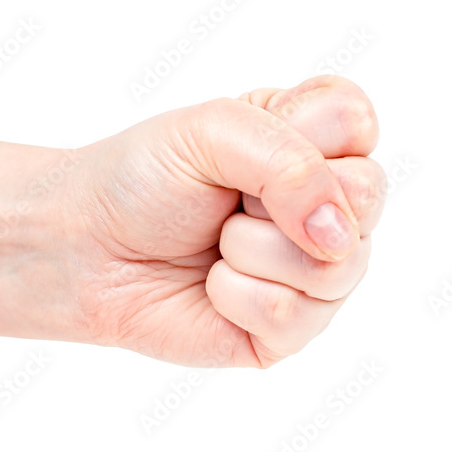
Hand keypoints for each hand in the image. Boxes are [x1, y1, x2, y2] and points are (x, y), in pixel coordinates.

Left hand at [71, 76, 385, 367]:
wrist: (84, 247)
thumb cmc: (143, 179)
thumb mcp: (211, 132)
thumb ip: (291, 163)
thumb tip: (338, 234)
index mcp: (311, 143)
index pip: (359, 121)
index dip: (302, 134)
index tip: (244, 148)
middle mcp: (326, 207)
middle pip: (367, 195)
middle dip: (279, 198)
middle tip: (230, 201)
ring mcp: (315, 271)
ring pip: (336, 265)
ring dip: (251, 249)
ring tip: (217, 244)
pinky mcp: (291, 330)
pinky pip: (296, 316)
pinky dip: (236, 296)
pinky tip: (212, 286)